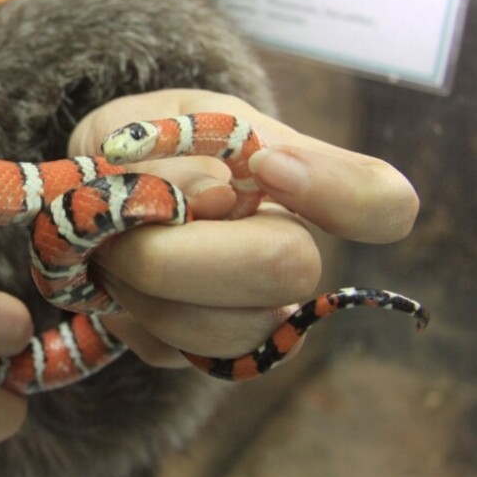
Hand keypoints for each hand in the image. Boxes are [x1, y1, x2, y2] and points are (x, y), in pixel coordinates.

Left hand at [68, 89, 418, 367]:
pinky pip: (171, 351)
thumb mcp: (145, 123)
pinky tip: (114, 280)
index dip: (338, 192)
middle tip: (119, 226)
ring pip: (225, 329)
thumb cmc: (135, 145)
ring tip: (110, 247)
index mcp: (291, 176)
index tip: (263, 164)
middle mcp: (286, 251)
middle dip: (176, 252)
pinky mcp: (207, 353)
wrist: (96, 193)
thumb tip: (214, 201)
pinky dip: (125, 313)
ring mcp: (255, 311)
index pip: (381, 202)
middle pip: (287, 270)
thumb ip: (176, 150)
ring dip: (142, 287)